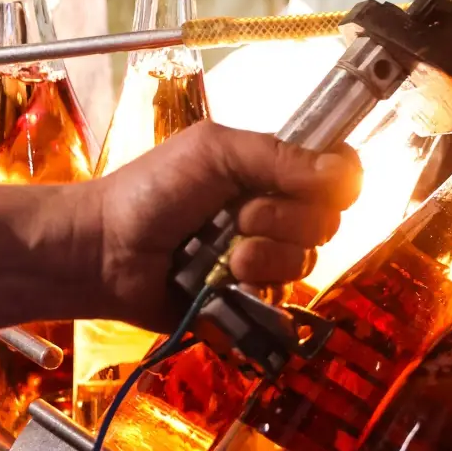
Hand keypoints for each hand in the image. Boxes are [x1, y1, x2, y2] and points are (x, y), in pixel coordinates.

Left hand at [93, 121, 361, 328]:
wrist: (105, 251)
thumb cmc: (152, 190)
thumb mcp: (214, 153)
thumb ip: (279, 156)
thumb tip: (346, 172)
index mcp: (273, 169)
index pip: (338, 171)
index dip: (339, 181)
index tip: (316, 186)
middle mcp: (278, 211)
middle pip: (328, 221)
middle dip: (284, 220)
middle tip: (239, 216)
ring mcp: (266, 256)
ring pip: (306, 261)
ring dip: (266, 256)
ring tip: (224, 255)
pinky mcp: (250, 297)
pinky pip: (281, 298)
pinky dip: (255, 289)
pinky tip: (225, 282)